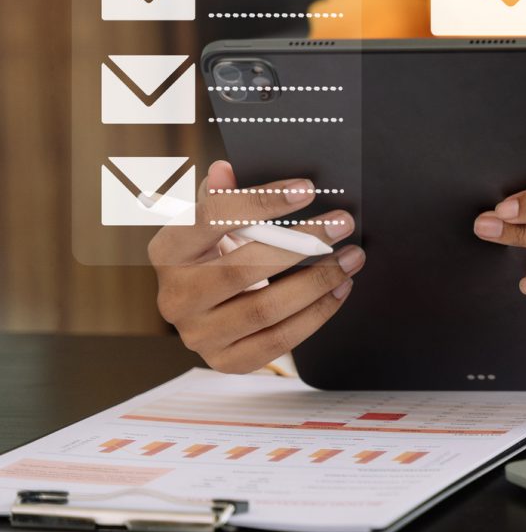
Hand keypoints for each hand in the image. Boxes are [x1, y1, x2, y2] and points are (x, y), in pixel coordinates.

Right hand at [150, 161, 364, 373]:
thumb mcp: (213, 221)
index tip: (307, 188)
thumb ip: (221, 197)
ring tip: (352, 257)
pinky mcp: (226, 361)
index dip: (259, 202)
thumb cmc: (218, 252)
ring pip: (265, 309)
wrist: (210, 307)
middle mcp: (175, 297)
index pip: (211, 219)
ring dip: (318, 281)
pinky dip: (317, 313)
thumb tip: (224, 170)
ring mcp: (198, 335)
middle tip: (343, 223)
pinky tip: (341, 289)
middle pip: (242, 268)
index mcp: (168, 251)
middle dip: (302, 243)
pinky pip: (279, 341)